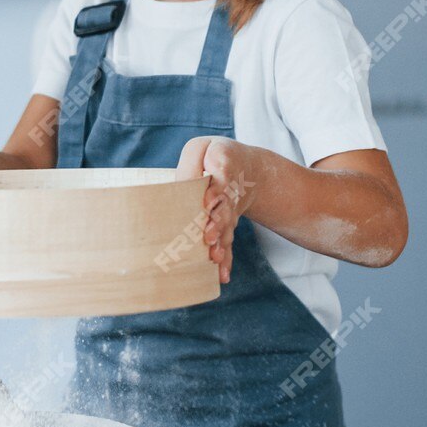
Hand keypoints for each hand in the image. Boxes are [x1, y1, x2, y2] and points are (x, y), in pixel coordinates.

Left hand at [175, 136, 262, 285]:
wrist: (246, 170)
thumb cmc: (212, 157)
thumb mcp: (201, 151)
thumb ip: (190, 167)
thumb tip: (180, 189)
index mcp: (224, 166)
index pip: (221, 179)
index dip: (216, 191)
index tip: (208, 202)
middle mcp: (231, 191)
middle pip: (225, 208)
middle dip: (218, 223)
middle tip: (209, 236)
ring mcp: (231, 211)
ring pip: (227, 228)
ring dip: (221, 243)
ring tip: (213, 257)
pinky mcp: (228, 227)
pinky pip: (228, 243)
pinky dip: (226, 259)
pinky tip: (222, 275)